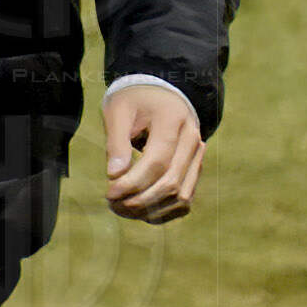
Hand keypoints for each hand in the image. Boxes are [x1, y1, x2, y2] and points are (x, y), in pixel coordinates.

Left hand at [103, 82, 203, 223]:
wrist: (159, 94)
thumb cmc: (133, 101)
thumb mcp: (118, 112)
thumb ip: (116, 142)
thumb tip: (114, 175)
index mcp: (174, 120)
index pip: (158, 161)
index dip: (133, 182)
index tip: (109, 193)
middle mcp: (193, 140)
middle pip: (171, 182)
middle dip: (140, 199)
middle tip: (113, 204)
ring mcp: (198, 157)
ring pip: (182, 196)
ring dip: (151, 209)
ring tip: (122, 209)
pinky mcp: (195, 170)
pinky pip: (185, 200)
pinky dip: (163, 211)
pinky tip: (139, 211)